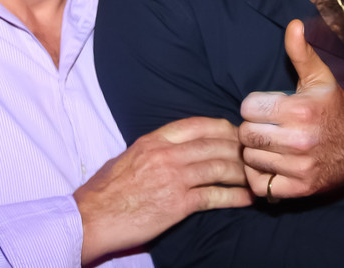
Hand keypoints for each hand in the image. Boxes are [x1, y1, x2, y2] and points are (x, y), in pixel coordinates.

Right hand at [74, 117, 251, 264]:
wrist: (89, 219)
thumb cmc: (103, 191)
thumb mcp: (126, 157)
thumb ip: (152, 148)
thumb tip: (170, 145)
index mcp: (153, 140)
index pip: (197, 124)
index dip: (222, 127)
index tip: (234, 132)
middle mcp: (166, 154)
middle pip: (214, 144)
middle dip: (238, 148)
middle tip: (252, 154)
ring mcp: (173, 178)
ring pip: (219, 167)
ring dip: (241, 172)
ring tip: (254, 176)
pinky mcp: (177, 204)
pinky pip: (214, 196)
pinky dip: (234, 196)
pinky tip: (247, 198)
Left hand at [239, 19, 343, 198]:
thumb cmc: (334, 108)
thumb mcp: (319, 77)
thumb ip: (301, 52)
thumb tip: (293, 25)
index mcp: (300, 110)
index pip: (248, 108)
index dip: (255, 106)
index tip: (268, 108)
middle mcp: (300, 140)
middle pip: (246, 134)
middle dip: (253, 128)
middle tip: (268, 126)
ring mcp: (300, 167)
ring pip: (250, 159)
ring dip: (256, 152)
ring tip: (271, 144)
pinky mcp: (300, 189)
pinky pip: (259, 184)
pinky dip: (261, 176)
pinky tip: (273, 163)